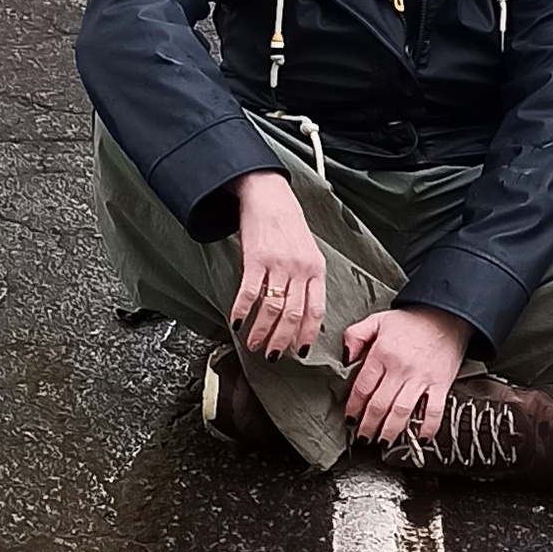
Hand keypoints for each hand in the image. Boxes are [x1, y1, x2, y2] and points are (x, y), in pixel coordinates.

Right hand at [231, 171, 327, 358]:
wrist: (269, 196)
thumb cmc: (288, 225)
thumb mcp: (308, 252)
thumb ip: (307, 280)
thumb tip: (302, 314)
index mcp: (316, 269)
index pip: (316, 310)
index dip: (307, 334)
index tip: (300, 351)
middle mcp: (300, 268)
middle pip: (293, 314)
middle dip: (282, 341)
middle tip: (272, 355)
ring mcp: (278, 264)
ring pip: (272, 308)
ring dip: (261, 331)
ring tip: (253, 344)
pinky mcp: (256, 258)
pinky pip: (249, 292)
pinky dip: (241, 311)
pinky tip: (236, 321)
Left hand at [342, 304, 471, 446]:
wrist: (447, 314)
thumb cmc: (412, 320)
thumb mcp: (377, 320)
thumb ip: (355, 336)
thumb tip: (344, 358)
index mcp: (382, 353)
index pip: (363, 387)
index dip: (354, 407)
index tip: (350, 419)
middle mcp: (400, 368)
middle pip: (379, 405)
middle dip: (368, 426)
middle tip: (363, 438)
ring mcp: (422, 378)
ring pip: (401, 412)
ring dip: (390, 431)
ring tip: (382, 443)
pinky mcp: (441, 384)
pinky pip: (434, 411)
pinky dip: (426, 428)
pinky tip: (419, 439)